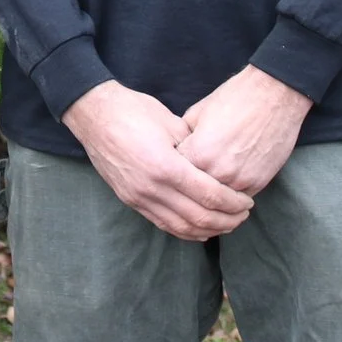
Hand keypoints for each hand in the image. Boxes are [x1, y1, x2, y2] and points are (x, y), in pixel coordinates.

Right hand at [59, 81, 252, 240]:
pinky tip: (200, 228)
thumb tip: (216, 164)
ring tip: (226, 224)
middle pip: (199, 217)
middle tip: (243, 215)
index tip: (247, 202)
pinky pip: (162, 224)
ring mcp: (138, 197)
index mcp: (165, 165)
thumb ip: (194, 147)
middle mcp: (152, 188)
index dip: (233, 203)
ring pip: (181, 227)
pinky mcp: (130, 200)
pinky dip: (185, 230)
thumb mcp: (170, 121)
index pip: (209, 195)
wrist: (93, 115)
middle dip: (226, 220)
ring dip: (208, 230)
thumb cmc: (133, 110)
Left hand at [177, 66, 310, 197]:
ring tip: (211, 183)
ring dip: (213, 193)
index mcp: (198, 153)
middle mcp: (217, 171)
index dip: (175, 170)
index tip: (176, 166)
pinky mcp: (258, 183)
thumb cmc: (234, 98)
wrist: (274, 95)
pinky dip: (232, 193)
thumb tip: (175, 151)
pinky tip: (229, 183)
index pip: (176, 174)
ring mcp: (239, 180)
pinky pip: (238, 198)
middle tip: (191, 179)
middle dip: (192, 185)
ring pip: (218, 200)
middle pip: (196, 191)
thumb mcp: (198, 112)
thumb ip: (184, 136)